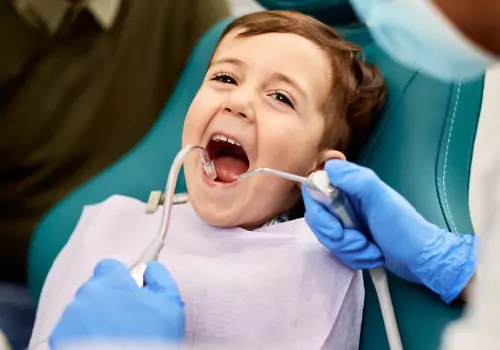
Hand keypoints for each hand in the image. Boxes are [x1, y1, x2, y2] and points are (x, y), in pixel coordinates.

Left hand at [50, 259, 184, 346]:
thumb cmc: (150, 337)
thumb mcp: (170, 305)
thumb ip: (160, 277)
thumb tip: (150, 268)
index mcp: (110, 281)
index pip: (109, 266)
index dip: (120, 279)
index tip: (129, 294)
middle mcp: (85, 295)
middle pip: (95, 289)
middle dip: (107, 300)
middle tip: (125, 320)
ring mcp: (68, 318)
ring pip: (81, 310)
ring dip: (94, 318)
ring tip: (112, 337)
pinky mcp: (57, 339)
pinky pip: (69, 330)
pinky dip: (81, 336)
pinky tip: (98, 346)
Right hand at [303, 160, 476, 302]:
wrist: (420, 258)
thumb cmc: (403, 227)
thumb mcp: (382, 199)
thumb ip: (357, 180)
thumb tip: (329, 167)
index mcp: (350, 186)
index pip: (315, 190)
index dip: (319, 211)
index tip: (335, 227)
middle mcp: (345, 201)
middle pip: (318, 218)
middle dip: (338, 237)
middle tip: (360, 242)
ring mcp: (347, 222)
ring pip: (327, 237)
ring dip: (349, 250)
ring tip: (371, 250)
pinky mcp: (350, 240)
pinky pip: (336, 250)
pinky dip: (353, 257)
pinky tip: (371, 255)